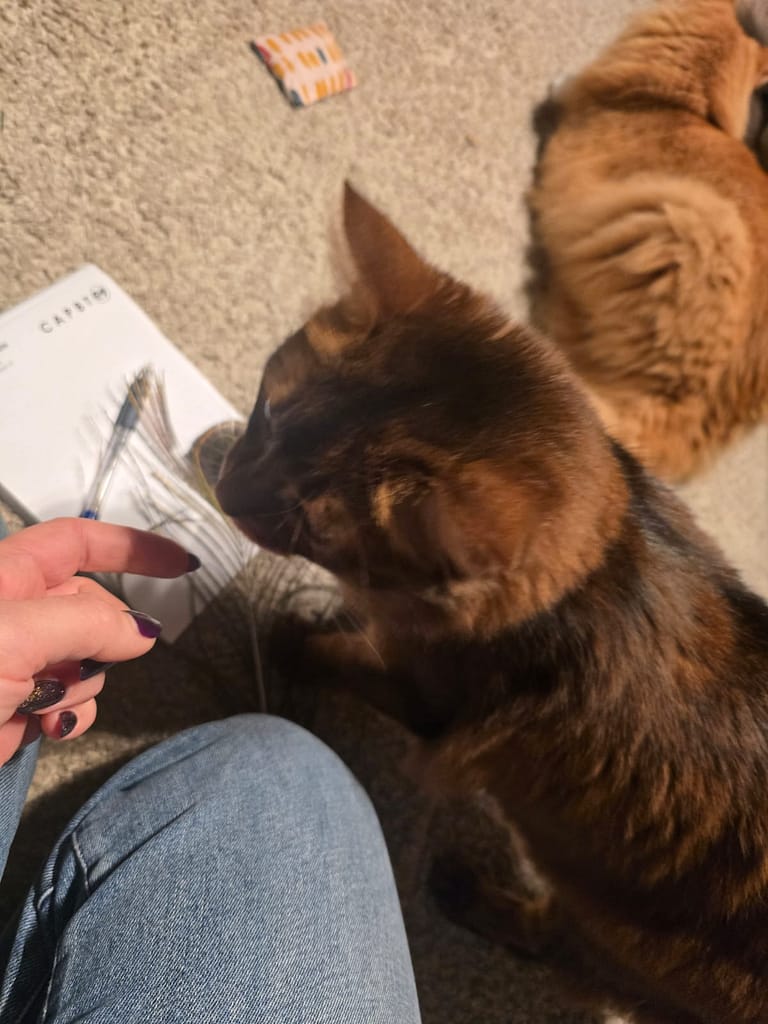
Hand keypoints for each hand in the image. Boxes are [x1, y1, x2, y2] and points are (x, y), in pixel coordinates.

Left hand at [0, 517, 195, 764]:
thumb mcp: (14, 635)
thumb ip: (88, 623)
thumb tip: (142, 633)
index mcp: (9, 576)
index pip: (79, 542)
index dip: (132, 547)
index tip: (182, 565)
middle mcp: (18, 613)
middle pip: (93, 608)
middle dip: (103, 636)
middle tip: (87, 660)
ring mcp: (19, 662)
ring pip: (88, 661)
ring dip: (84, 683)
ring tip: (46, 702)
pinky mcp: (18, 707)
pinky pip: (71, 701)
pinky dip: (71, 715)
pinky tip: (50, 727)